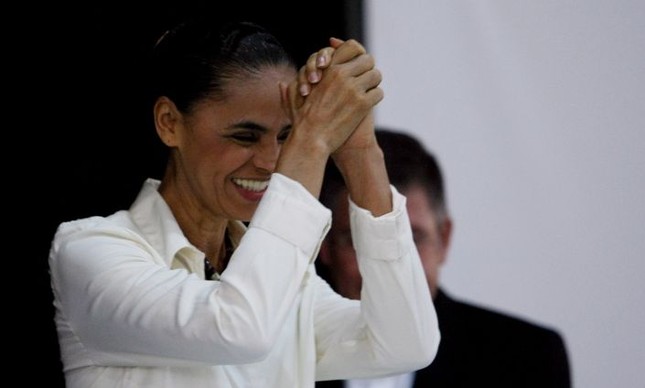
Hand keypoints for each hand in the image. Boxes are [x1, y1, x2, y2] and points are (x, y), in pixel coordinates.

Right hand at [281, 38, 382, 154]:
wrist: (311, 140)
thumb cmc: (301, 122)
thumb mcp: (292, 100)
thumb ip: (290, 88)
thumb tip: (281, 84)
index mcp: (328, 69)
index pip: (352, 46)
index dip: (358, 54)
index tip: (356, 65)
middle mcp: (342, 74)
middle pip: (368, 60)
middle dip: (368, 69)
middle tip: (365, 80)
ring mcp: (353, 88)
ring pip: (376, 75)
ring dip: (373, 84)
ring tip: (367, 92)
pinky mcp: (362, 104)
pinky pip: (378, 92)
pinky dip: (374, 98)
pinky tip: (367, 105)